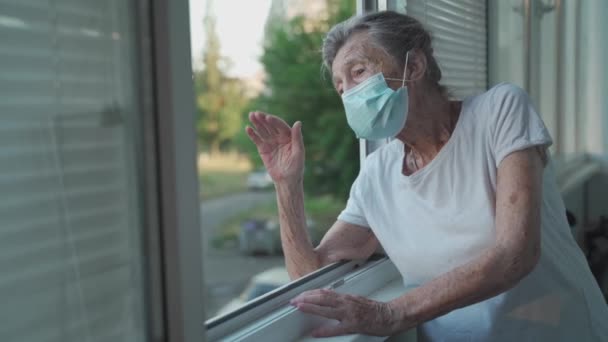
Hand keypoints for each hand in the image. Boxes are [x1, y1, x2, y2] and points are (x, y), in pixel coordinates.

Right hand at [246, 111, 303, 183]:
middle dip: (263, 119)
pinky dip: (253, 134)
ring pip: (263, 130)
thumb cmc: (296, 168)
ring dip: (257, 123)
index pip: (281, 126)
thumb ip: (297, 138)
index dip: (274, 121)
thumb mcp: (298, 153)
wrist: (286, 181)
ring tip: (251, 116)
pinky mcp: (263, 149)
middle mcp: (280, 137)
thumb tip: (298, 122)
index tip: (268, 118)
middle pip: (270, 126)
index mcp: (289, 137)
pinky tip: (248, 128)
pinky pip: (257, 140)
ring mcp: (271, 143)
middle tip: (256, 113)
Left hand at [290, 289, 404, 337]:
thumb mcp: (355, 299)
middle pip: (322, 297)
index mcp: (346, 297)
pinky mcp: (354, 325)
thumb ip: (341, 299)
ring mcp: (349, 314)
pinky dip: (325, 330)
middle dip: (306, 298)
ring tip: (300, 307)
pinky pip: (336, 329)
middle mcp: (346, 303)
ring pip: (327, 308)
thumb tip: (327, 295)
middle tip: (294, 300)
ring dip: (311, 307)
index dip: (310, 293)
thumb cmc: (374, 309)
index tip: (300, 295)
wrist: (390, 315)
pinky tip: (316, 332)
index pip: (324, 292)